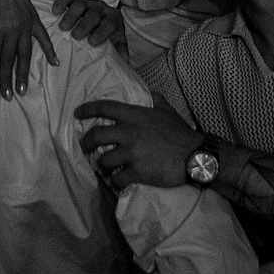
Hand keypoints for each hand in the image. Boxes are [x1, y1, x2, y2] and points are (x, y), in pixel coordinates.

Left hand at [0, 0, 56, 97]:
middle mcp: (13, 29)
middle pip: (9, 59)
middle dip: (8, 79)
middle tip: (8, 96)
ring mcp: (26, 25)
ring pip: (25, 54)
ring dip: (24, 72)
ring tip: (24, 89)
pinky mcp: (35, 20)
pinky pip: (43, 38)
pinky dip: (49, 50)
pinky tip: (54, 63)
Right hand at [55, 0, 125, 53]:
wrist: (99, 19)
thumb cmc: (106, 33)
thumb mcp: (115, 41)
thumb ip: (119, 50)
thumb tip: (123, 60)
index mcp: (113, 18)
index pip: (110, 23)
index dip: (102, 32)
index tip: (92, 42)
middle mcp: (101, 8)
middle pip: (94, 14)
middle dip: (85, 24)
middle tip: (75, 35)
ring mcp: (87, 2)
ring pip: (80, 3)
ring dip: (71, 15)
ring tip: (63, 27)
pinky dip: (62, 2)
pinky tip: (56, 11)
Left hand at [76, 98, 202, 189]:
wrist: (196, 156)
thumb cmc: (181, 133)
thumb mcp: (168, 110)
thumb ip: (155, 99)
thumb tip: (149, 93)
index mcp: (135, 116)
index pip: (104, 107)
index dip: (87, 109)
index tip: (77, 113)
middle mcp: (129, 133)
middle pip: (96, 135)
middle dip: (87, 142)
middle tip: (86, 147)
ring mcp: (132, 153)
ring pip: (104, 160)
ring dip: (103, 165)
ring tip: (107, 167)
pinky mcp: (137, 172)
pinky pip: (117, 179)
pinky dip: (116, 181)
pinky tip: (119, 180)